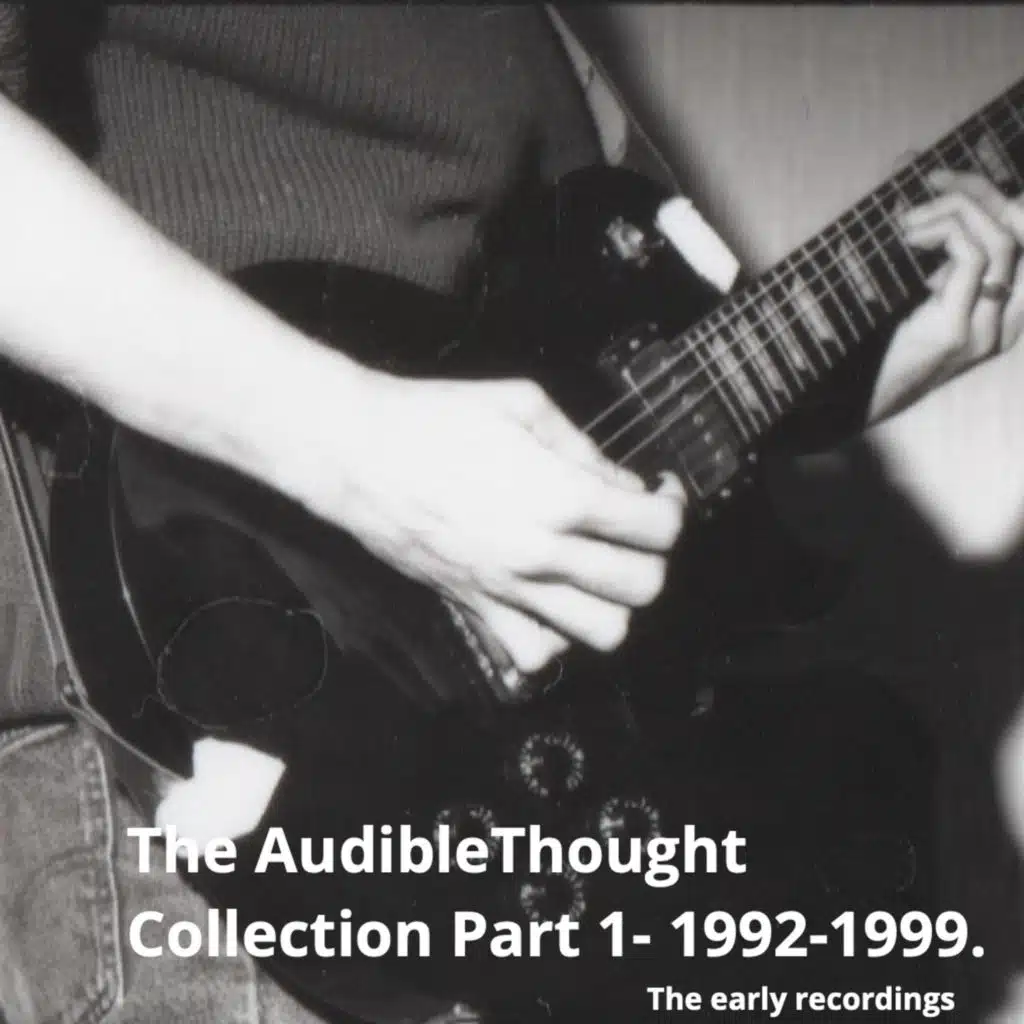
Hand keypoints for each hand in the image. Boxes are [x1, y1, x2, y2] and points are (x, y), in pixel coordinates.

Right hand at [281, 369, 684, 673]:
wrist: (355, 452)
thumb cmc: (433, 418)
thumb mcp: (522, 404)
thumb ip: (583, 447)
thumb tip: (621, 485)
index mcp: (561, 495)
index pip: (657, 527)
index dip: (674, 508)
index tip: (660, 494)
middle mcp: (542, 552)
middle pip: (642, 587)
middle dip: (653, 560)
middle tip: (634, 535)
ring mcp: (507, 588)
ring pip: (602, 633)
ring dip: (613, 605)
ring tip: (597, 575)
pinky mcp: (474, 606)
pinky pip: (532, 653)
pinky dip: (553, 640)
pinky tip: (548, 605)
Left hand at [868, 170, 1023, 422]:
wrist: (847, 404)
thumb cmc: (873, 345)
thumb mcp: (911, 292)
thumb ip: (932, 253)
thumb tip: (919, 179)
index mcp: (1003, 311)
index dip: (994, 195)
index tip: (946, 175)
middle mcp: (1006, 321)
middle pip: (1023, 229)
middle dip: (979, 190)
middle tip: (932, 177)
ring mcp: (986, 331)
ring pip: (1001, 238)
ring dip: (953, 209)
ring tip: (907, 219)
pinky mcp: (957, 333)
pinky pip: (972, 259)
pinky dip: (943, 232)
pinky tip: (909, 239)